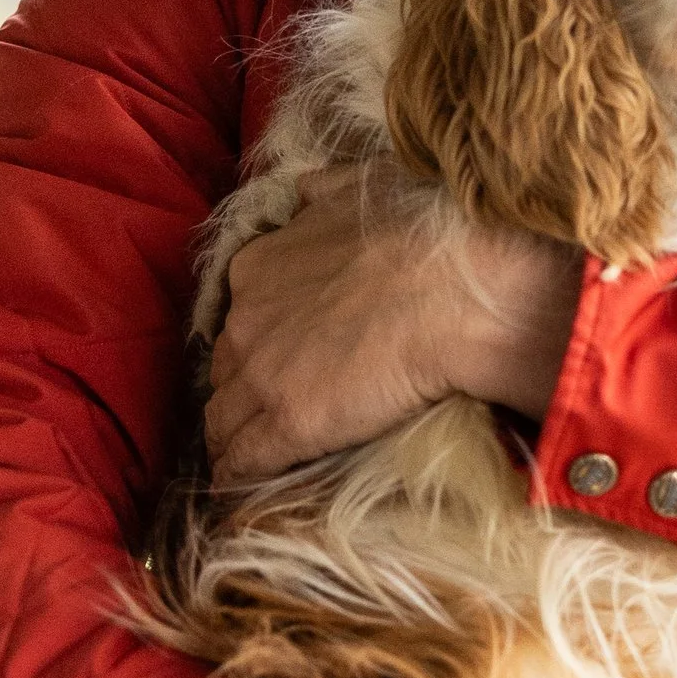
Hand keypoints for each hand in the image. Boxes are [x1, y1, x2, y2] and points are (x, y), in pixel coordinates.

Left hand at [204, 166, 583, 483]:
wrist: (453, 290)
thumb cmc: (421, 235)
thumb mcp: (358, 189)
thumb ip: (322, 195)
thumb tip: (309, 193)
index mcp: (258, 267)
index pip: (239, 317)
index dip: (255, 340)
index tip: (273, 356)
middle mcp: (245, 319)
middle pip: (226, 365)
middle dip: (242, 384)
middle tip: (268, 404)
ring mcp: (260, 375)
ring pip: (223, 415)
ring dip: (232, 433)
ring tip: (245, 455)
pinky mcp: (285, 425)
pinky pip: (241, 457)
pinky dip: (235, 473)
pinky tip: (236, 488)